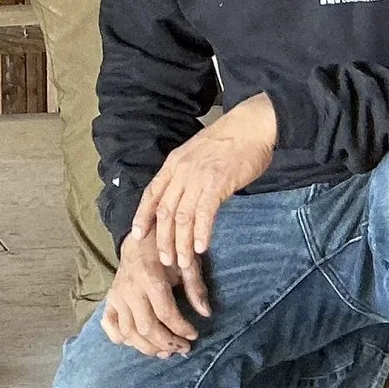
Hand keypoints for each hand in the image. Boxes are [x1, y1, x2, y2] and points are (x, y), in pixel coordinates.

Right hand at [101, 234, 200, 358]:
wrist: (139, 237)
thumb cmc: (166, 250)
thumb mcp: (185, 262)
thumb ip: (195, 287)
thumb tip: (206, 313)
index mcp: (149, 276)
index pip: (165, 313)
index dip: (181, 328)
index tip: (194, 334)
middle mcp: (129, 288)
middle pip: (146, 327)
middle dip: (167, 343)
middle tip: (183, 348)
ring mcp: (116, 295)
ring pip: (128, 332)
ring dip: (148, 347)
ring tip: (166, 352)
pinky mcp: (109, 299)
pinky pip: (110, 326)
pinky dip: (122, 339)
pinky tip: (139, 342)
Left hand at [127, 94, 277, 314]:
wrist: (252, 125)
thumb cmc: (230, 140)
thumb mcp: (198, 153)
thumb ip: (187, 173)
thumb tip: (184, 196)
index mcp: (174, 163)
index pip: (151, 193)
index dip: (142, 216)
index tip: (137, 236)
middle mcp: (181, 170)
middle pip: (164, 211)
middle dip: (163, 239)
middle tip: (165, 262)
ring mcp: (198, 177)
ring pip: (182, 217)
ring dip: (181, 243)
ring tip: (183, 262)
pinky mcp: (217, 183)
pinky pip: (204, 213)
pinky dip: (201, 233)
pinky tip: (201, 248)